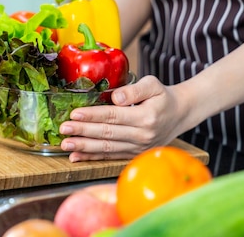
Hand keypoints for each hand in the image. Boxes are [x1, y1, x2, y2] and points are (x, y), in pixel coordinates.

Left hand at [59, 75, 196, 161]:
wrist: (179, 115)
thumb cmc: (162, 97)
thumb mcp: (153, 85)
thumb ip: (135, 89)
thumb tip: (116, 97)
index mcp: (146, 117)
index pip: (114, 116)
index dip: (93, 115)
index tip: (75, 113)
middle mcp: (142, 136)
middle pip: (107, 134)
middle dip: (83, 132)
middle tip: (64, 129)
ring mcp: (138, 148)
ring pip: (106, 148)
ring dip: (84, 147)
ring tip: (66, 144)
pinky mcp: (133, 154)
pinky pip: (110, 157)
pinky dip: (92, 157)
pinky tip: (76, 157)